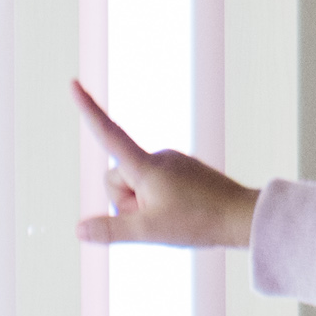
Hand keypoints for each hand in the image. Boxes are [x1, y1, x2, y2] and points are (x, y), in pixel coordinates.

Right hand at [73, 81, 258, 248]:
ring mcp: (172, 163)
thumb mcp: (149, 231)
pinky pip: (155, 186)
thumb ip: (111, 230)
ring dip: (144, 205)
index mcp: (146, 165)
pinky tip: (184, 212)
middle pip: (118, 180)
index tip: (72, 83)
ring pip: (137, 186)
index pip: (108, 134)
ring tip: (176, 217)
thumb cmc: (198, 222)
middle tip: (157, 219)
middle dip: (127, 203)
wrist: (243, 218)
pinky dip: (159, 202)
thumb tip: (79, 231)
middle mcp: (158, 157)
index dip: (88, 110)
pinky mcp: (184, 171)